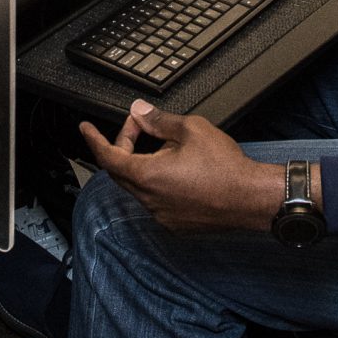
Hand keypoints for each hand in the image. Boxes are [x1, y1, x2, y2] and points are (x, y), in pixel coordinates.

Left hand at [79, 100, 282, 233]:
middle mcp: (149, 199)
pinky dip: (156, 184)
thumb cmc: (226, 167)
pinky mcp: (175, 224)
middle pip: (120, 172)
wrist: (251, 198)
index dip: (94, 140)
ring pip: (138, 187)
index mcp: (147, 176)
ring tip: (164, 148)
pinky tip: (176, 172)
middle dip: (123, 147)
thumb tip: (139, 112)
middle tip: (137, 128)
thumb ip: (158, 120)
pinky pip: (155, 201)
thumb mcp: (190, 129)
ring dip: (141, 166)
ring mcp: (161, 215)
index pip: (108, 157)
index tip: (85, 129)